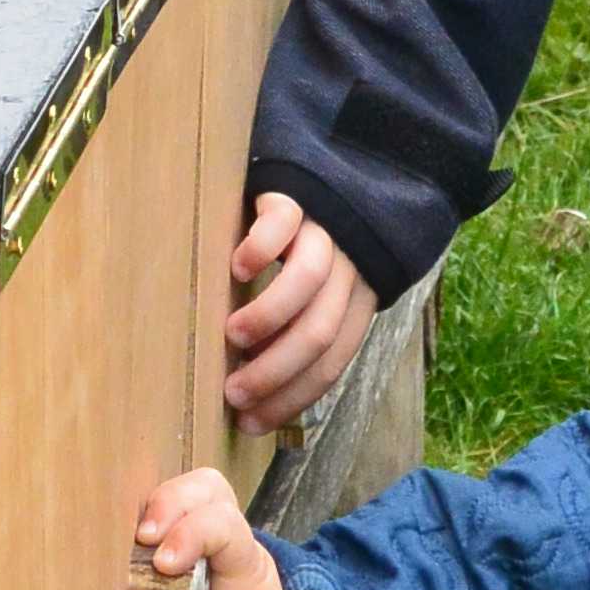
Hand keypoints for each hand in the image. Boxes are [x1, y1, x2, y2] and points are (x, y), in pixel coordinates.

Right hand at [127, 467, 299, 589]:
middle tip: (141, 539)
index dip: (190, 533)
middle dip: (170, 503)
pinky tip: (130, 552)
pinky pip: (168, 518)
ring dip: (157, 508)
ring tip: (133, 544)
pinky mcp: (188, 552)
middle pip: (208, 489)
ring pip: (188, 493)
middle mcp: (232, 543)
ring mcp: (210, 543)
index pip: (225, 525)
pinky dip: (146, 524)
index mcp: (248, 568)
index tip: (162, 566)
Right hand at [225, 190, 375, 429]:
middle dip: (274, 372)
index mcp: (356, 302)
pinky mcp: (296, 196)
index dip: (293, 397)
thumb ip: (301, 332)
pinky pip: (283, 225)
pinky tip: (237, 269)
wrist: (334, 167)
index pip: (332, 362)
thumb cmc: (310, 247)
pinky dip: (260, 251)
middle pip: (319, 331)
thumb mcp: (322, 294)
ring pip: (307, 282)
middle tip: (233, 392)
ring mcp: (325, 229)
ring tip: (233, 336)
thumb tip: (256, 394)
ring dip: (268, 317)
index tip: (250, 422)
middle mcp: (348, 269)